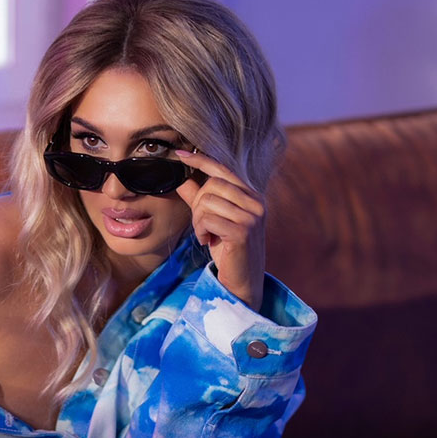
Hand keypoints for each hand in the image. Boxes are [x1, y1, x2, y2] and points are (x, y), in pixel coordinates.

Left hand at [175, 149, 265, 310]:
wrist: (242, 283)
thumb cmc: (228, 251)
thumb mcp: (213, 221)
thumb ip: (199, 199)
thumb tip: (182, 178)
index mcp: (251, 195)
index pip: (223, 169)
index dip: (200, 159)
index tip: (180, 154)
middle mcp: (256, 202)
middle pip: (212, 185)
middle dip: (197, 205)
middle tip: (201, 225)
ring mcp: (252, 216)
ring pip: (207, 202)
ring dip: (198, 221)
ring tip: (206, 235)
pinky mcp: (243, 232)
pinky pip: (208, 219)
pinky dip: (201, 231)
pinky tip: (207, 242)